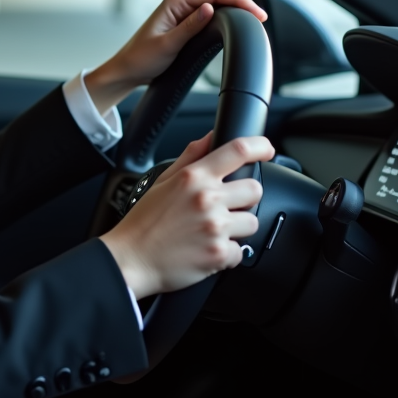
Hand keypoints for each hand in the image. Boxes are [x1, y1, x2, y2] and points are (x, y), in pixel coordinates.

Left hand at [83, 0, 267, 112]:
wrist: (127, 71)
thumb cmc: (141, 58)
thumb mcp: (167, 45)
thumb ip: (189, 27)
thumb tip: (211, 9)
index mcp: (176, 1)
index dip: (239, 1)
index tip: (257, 13)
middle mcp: (180, 2)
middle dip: (242, 4)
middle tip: (261, 18)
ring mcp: (184, 12)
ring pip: (217, 5)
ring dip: (235, 11)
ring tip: (254, 21)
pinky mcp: (186, 23)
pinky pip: (211, 16)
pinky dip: (226, 19)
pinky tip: (236, 25)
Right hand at [99, 132, 273, 299]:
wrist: (131, 259)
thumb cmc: (144, 222)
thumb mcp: (162, 181)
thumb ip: (191, 156)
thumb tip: (210, 137)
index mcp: (194, 178)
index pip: (238, 150)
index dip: (260, 146)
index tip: (266, 150)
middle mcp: (207, 199)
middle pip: (254, 189)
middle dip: (243, 199)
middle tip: (222, 208)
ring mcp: (215, 227)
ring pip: (252, 222)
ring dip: (237, 229)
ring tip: (211, 232)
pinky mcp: (219, 253)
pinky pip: (240, 252)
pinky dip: (226, 255)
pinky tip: (205, 250)